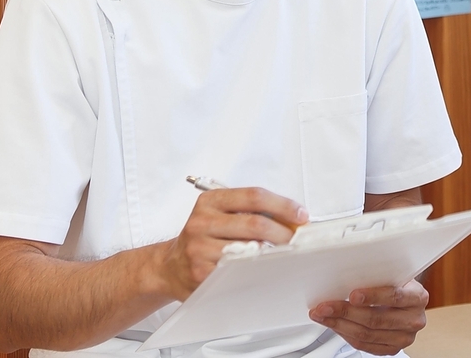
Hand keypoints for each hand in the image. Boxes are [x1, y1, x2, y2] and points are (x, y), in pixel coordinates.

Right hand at [159, 188, 308, 299]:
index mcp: (210, 201)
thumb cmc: (203, 237)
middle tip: (296, 238)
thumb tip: (291, 217)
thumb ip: (250, 210)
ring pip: (249, 249)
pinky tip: (264, 268)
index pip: (254, 196)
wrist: (170, 266)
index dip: (282, 205)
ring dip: (273, 252)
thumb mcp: (219, 213)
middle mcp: (202, 222)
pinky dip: (257, 269)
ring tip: (283, 253)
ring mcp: (200, 249)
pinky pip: (238, 271)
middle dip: (283, 232)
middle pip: (255, 223)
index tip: (300, 214)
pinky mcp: (201, 273)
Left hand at [309, 279, 428, 354]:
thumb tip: (348, 271)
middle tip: (326, 306)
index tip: (352, 294)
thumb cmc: (398, 284)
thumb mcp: (395, 274)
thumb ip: (379, 275)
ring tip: (323, 316)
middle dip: (346, 312)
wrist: (408, 300)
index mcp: (418, 297)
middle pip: (376, 319)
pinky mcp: (392, 349)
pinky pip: (364, 345)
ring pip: (366, 335)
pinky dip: (346, 334)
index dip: (372, 296)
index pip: (394, 296)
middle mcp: (414, 320)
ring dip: (339, 325)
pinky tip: (335, 325)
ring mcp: (404, 337)